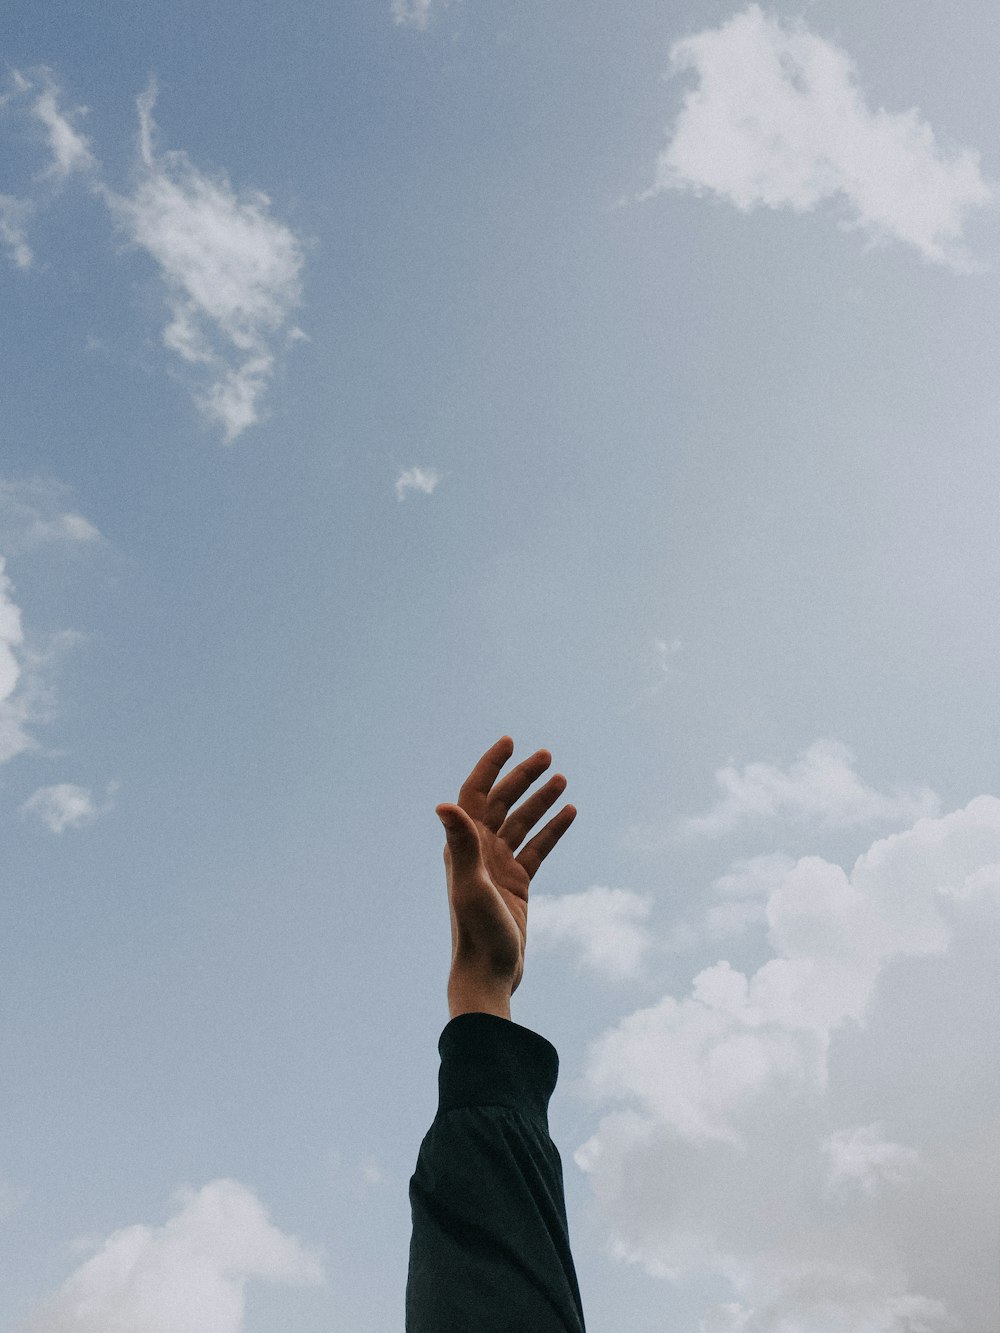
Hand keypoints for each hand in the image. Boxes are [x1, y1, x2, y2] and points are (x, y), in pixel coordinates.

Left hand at [437, 736, 576, 1010]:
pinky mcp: (517, 884)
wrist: (488, 973)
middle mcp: (479, 851)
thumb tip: (443, 804)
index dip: (491, 765)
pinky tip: (569, 812)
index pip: (476, 793)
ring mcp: (499, 866)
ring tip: (563, 779)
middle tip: (547, 756)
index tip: (510, 741)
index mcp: (464, 846)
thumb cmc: (476, 932)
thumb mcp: (470, 885)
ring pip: (522, 823)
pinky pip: (537, 848)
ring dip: (540, 800)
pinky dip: (552, 829)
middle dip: (522, 777)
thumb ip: (461, 844)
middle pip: (502, 802)